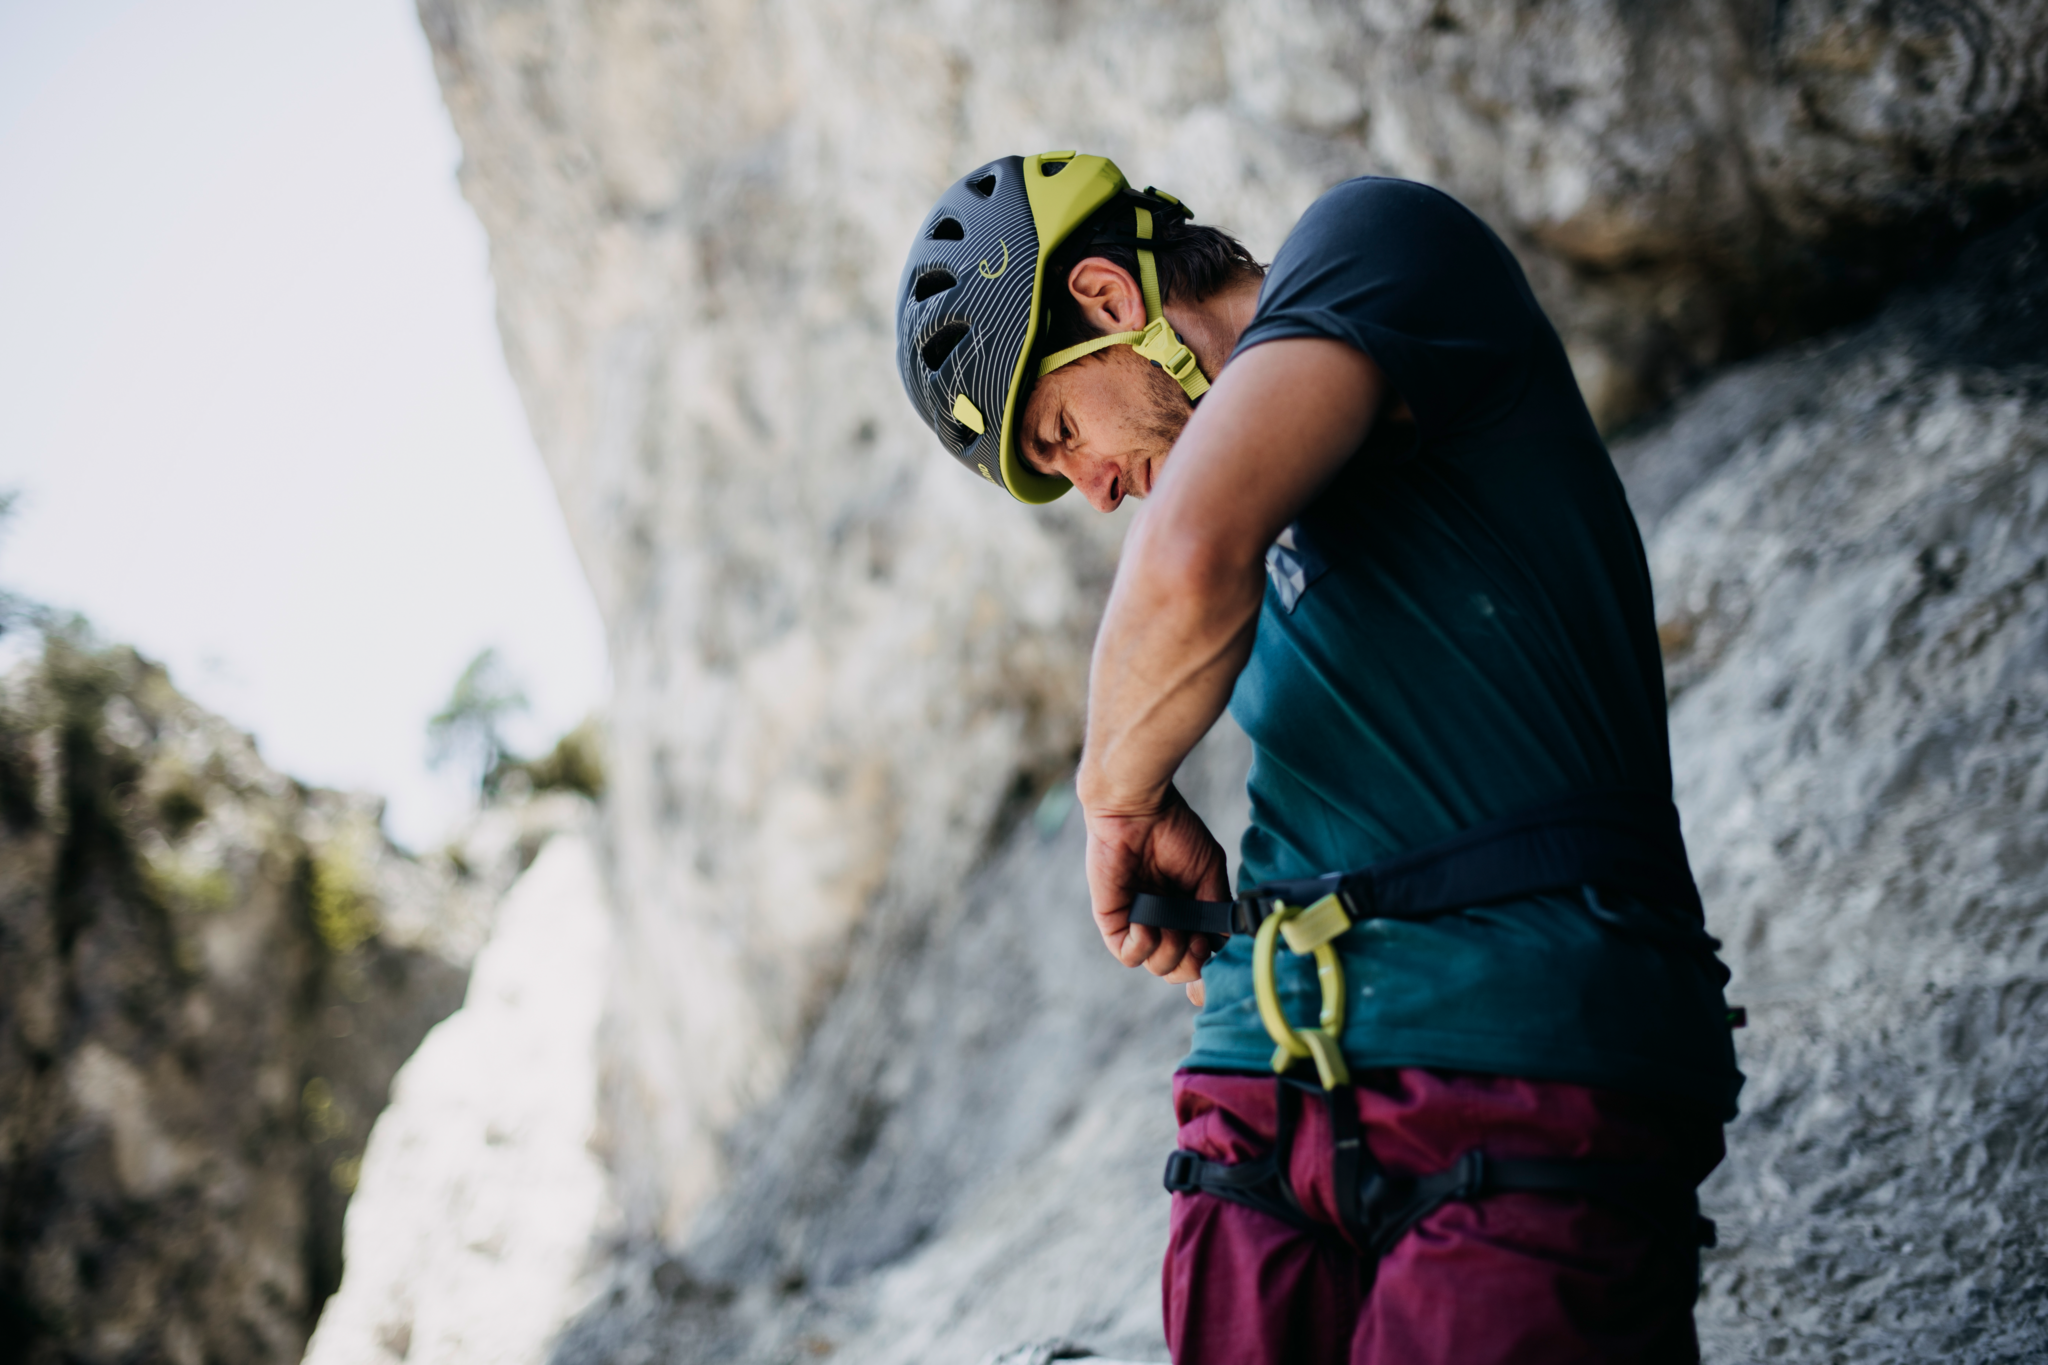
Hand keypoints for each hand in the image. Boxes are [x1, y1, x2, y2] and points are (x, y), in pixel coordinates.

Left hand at [1083, 783, 1229, 991]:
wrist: (1138, 809)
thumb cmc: (1175, 831)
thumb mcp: (1209, 869)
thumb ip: (1216, 907)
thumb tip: (1222, 943)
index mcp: (1187, 913)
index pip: (1197, 957)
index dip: (1206, 969)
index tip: (1211, 961)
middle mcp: (1163, 922)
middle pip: (1177, 970)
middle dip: (1191, 964)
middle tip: (1195, 942)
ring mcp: (1137, 923)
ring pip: (1156, 966)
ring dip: (1170, 952)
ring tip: (1172, 925)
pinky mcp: (1112, 920)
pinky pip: (1128, 955)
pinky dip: (1143, 946)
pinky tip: (1147, 923)